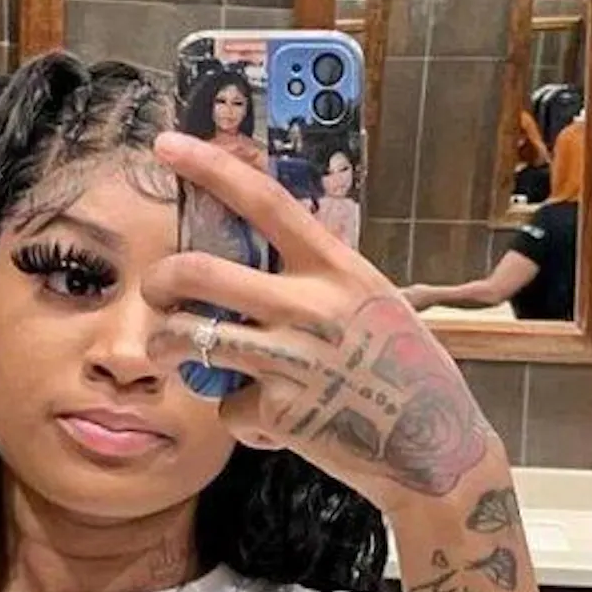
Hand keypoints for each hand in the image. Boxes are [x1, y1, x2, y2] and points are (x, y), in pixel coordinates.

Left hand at [144, 133, 502, 514]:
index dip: (211, 166)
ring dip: (165, 345)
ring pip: (189, 337)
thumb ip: (317, 284)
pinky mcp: (279, 411)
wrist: (433, 447)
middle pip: (199, 271)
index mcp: (337, 268)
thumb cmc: (404, 373)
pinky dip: (243, 420)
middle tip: (157, 292)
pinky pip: (228, 407)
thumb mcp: (371, 305)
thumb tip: (256, 273)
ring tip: (169, 353)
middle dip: (160, 280)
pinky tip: (275, 425)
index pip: (264, 200)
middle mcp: (310, 305)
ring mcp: (291, 358)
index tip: (167, 144)